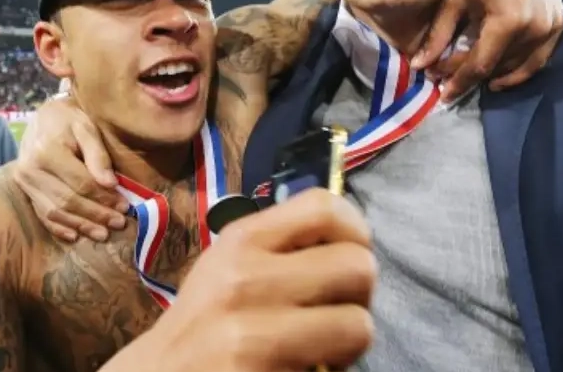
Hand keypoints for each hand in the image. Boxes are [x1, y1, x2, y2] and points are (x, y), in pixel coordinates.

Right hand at [12, 95, 128, 241]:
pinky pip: (41, 214)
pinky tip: (75, 235)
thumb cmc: (68, 120)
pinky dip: (59, 227)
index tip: (124, 206)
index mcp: (47, 151)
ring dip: (81, 225)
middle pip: (68, 200)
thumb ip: (98, 154)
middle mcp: (31, 169)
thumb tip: (110, 184)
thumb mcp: (86, 127)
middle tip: (119, 223)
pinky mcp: (23, 190)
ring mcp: (24, 182)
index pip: (81, 183)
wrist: (42, 117)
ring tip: (103, 234)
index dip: (104, 197)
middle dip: (96, 215)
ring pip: (55, 211)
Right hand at [110, 189, 376, 371]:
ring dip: (349, 343)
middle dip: (360, 295)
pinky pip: (334, 370)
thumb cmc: (202, 324)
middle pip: (358, 266)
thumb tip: (351, 242)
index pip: (325, 207)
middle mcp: (246, 281)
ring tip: (323, 348)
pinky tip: (303, 370)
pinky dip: (330, 371)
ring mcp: (253, 336)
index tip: (349, 256)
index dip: (356, 231)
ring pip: (358, 325)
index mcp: (240, 242)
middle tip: (336, 312)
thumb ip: (281, 248)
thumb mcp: (228, 268)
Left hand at [413, 0, 562, 99]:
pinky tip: (498, 74)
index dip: (459, 82)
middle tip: (447, 77)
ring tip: (469, 74)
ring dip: (493, 74)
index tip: (442, 96)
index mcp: (509, 20)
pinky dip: (518, 70)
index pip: (480, 64)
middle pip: (498, 66)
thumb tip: (419, 66)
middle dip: (470, 75)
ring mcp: (551, 27)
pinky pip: (538, 59)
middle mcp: (535, 27)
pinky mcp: (559, 24)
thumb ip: (440, 34)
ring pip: (518, 67)